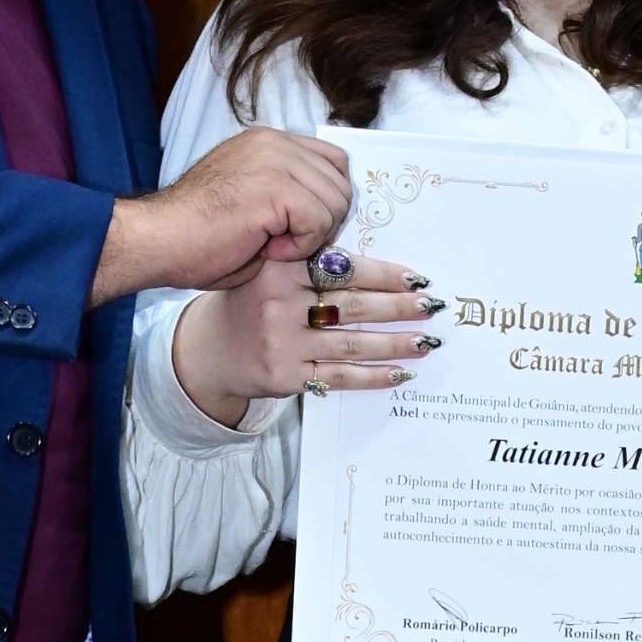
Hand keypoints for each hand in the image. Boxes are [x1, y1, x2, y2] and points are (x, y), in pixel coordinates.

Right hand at [91, 129, 363, 306]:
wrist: (158, 240)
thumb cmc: (197, 235)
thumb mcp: (254, 202)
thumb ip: (290, 193)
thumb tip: (333, 211)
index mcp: (268, 142)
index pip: (333, 162)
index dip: (327, 200)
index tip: (301, 227)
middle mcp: (274, 141)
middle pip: (341, 182)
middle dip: (324, 222)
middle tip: (285, 241)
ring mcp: (274, 159)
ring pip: (334, 203)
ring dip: (310, 236)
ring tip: (270, 244)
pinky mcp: (274, 186)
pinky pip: (317, 220)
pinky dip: (299, 246)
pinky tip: (267, 248)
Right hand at [169, 247, 439, 426]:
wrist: (211, 350)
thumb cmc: (254, 302)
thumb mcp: (274, 271)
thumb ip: (316, 265)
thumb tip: (385, 272)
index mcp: (280, 268)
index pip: (345, 270)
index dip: (385, 275)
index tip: (417, 278)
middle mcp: (278, 304)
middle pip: (353, 305)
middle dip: (398, 308)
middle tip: (431, 307)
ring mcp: (282, 343)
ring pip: (351, 343)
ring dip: (394, 343)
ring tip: (425, 341)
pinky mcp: (286, 376)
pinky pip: (339, 376)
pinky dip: (373, 376)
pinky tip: (399, 373)